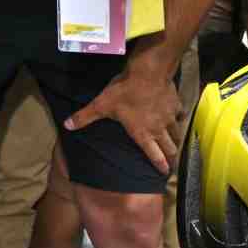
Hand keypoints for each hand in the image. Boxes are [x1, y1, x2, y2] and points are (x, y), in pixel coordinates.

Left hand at [64, 66, 183, 174]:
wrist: (149, 73)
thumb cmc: (125, 92)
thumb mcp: (101, 105)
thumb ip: (85, 117)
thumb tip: (66, 126)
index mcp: (143, 134)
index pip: (154, 155)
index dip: (161, 166)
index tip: (166, 173)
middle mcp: (159, 129)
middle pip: (170, 148)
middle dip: (171, 157)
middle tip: (172, 163)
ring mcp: (170, 118)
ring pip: (177, 134)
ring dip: (176, 140)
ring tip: (175, 144)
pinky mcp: (176, 105)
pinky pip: (180, 116)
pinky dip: (179, 119)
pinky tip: (178, 119)